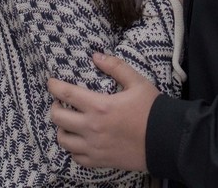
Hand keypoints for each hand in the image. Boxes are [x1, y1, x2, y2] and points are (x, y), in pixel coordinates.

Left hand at [49, 53, 158, 171]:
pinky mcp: (100, 161)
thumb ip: (115, 66)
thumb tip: (96, 56)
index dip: (54, 86)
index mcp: (100, 106)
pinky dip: (73, 148)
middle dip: (55, 107)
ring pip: (63, 140)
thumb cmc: (152, 110)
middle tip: (61, 103)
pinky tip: (79, 141)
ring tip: (68, 122)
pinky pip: (76, 157)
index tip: (51, 82)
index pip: (67, 94)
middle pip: (58, 118)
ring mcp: (94, 147)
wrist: (167, 140)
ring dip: (62, 129)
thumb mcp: (137, 82)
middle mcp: (92, 128)